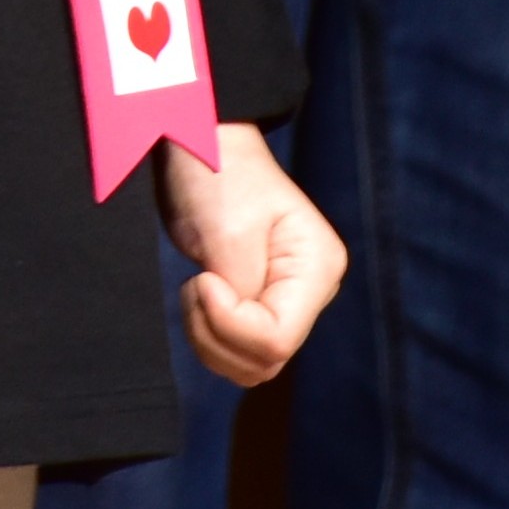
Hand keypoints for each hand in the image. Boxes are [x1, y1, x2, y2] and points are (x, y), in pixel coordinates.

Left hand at [158, 128, 343, 385]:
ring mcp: (284, 301)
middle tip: (192, 285)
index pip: (278, 339)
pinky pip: (236, 349)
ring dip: (208, 339)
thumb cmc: (220, 175)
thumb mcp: (229, 233)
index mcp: (316, 269)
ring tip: (193, 288)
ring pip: (250, 363)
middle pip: (265, 358)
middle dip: (216, 335)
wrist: (201, 144)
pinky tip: (197, 298)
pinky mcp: (258, 304)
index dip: (230, 323)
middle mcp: (309, 293)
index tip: (201, 279)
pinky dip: (209, 336)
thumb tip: (239, 331)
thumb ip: (240, 292)